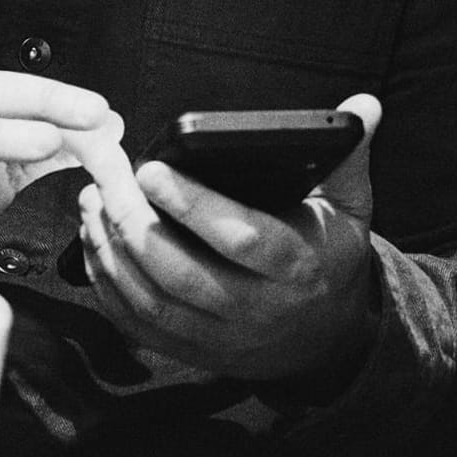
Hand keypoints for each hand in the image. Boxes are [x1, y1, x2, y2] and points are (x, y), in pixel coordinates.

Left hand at [77, 94, 382, 381]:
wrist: (325, 341)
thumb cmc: (328, 259)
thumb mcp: (348, 209)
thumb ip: (349, 155)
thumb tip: (362, 106)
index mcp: (297, 270)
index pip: (241, 239)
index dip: (194, 206)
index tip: (152, 169)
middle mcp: (256, 311)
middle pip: (182, 273)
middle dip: (135, 223)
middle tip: (107, 178)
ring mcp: (218, 338)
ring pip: (151, 299)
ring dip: (112, 249)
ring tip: (94, 197)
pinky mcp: (189, 351)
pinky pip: (135, 321)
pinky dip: (106, 281)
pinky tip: (93, 238)